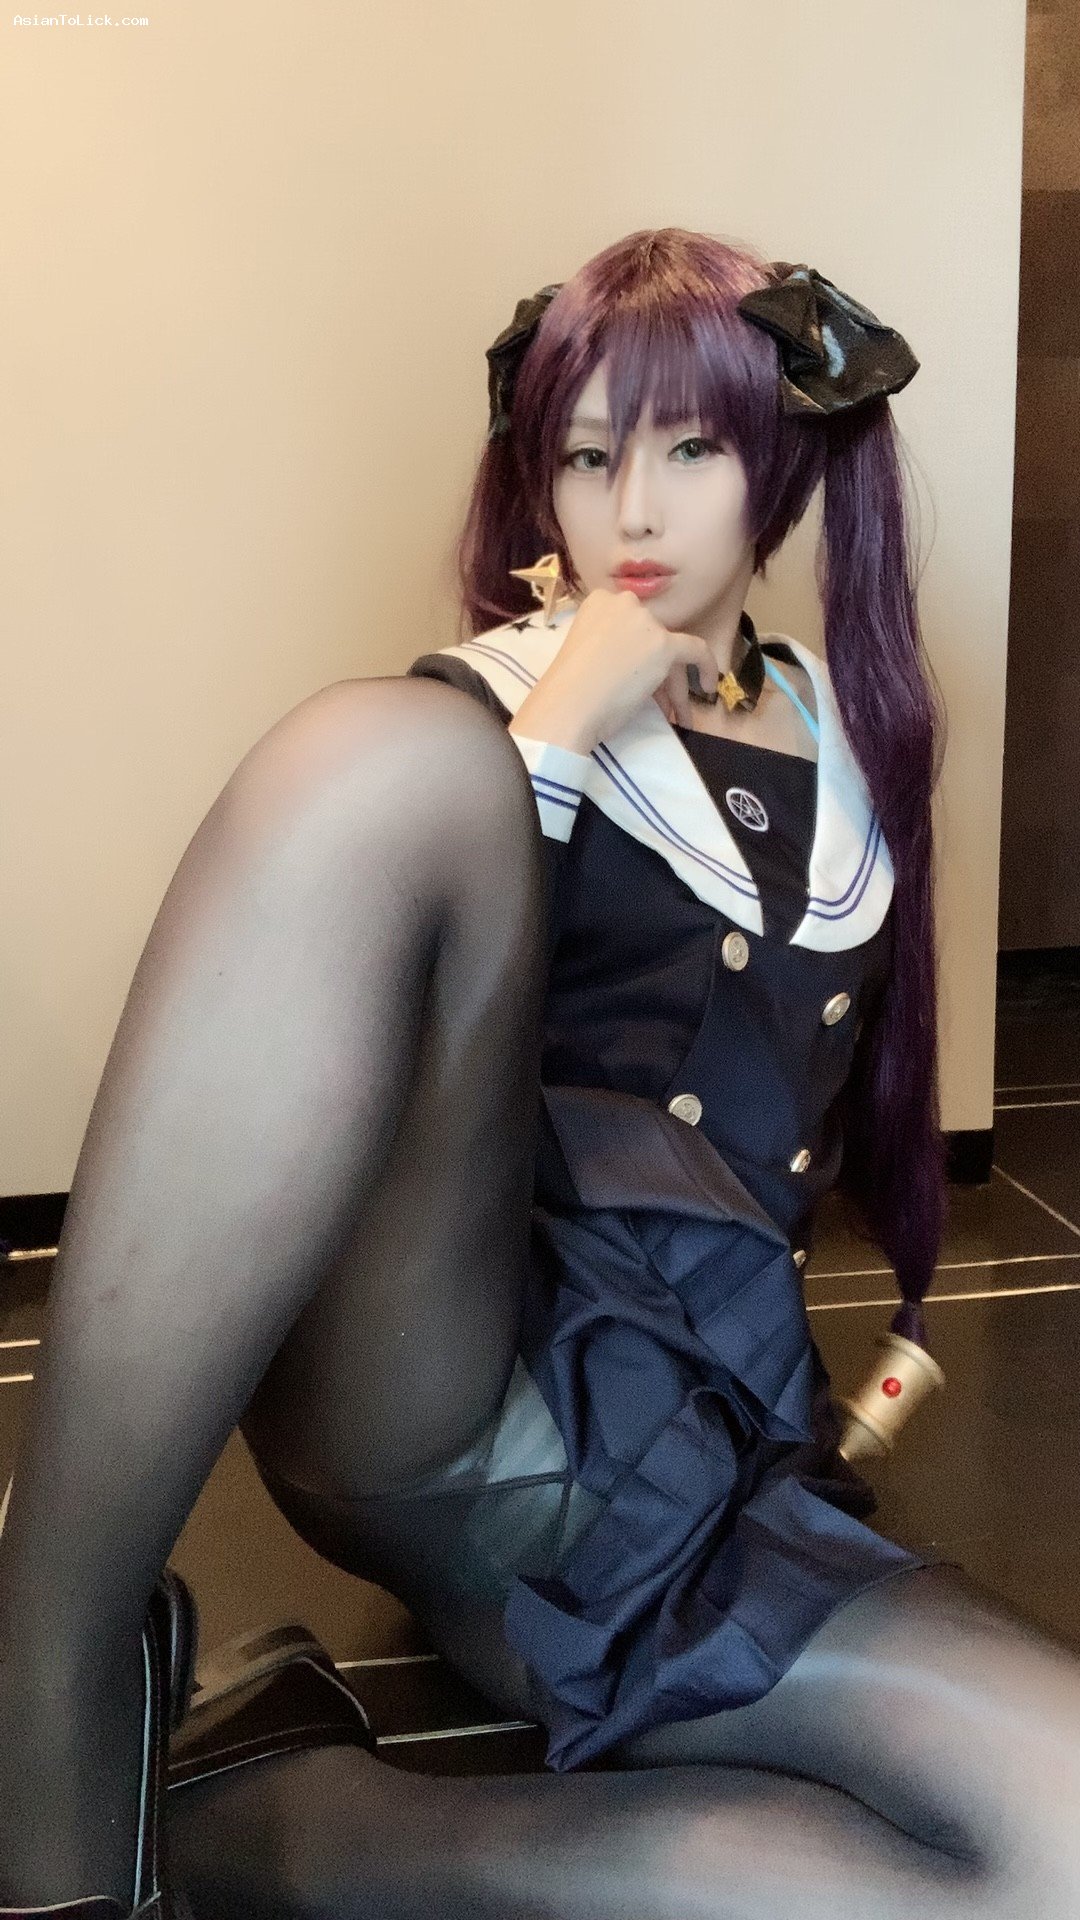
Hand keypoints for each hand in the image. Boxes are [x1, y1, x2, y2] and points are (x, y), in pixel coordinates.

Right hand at [508, 588, 719, 756]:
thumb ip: (608, 642)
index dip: (638, 650)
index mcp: (599, 601)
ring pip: (670, 650)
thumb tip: (633, 659)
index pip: (631, 623)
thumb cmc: (566, 687)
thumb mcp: (584, 648)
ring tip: (677, 712)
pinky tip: (709, 686)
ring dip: (674, 683)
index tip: (636, 674)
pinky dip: (706, 667)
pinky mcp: (663, 644)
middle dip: (657, 669)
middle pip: (652, 636)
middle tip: (656, 700)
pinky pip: (696, 650)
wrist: (567, 704)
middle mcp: (625, 603)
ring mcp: (645, 622)